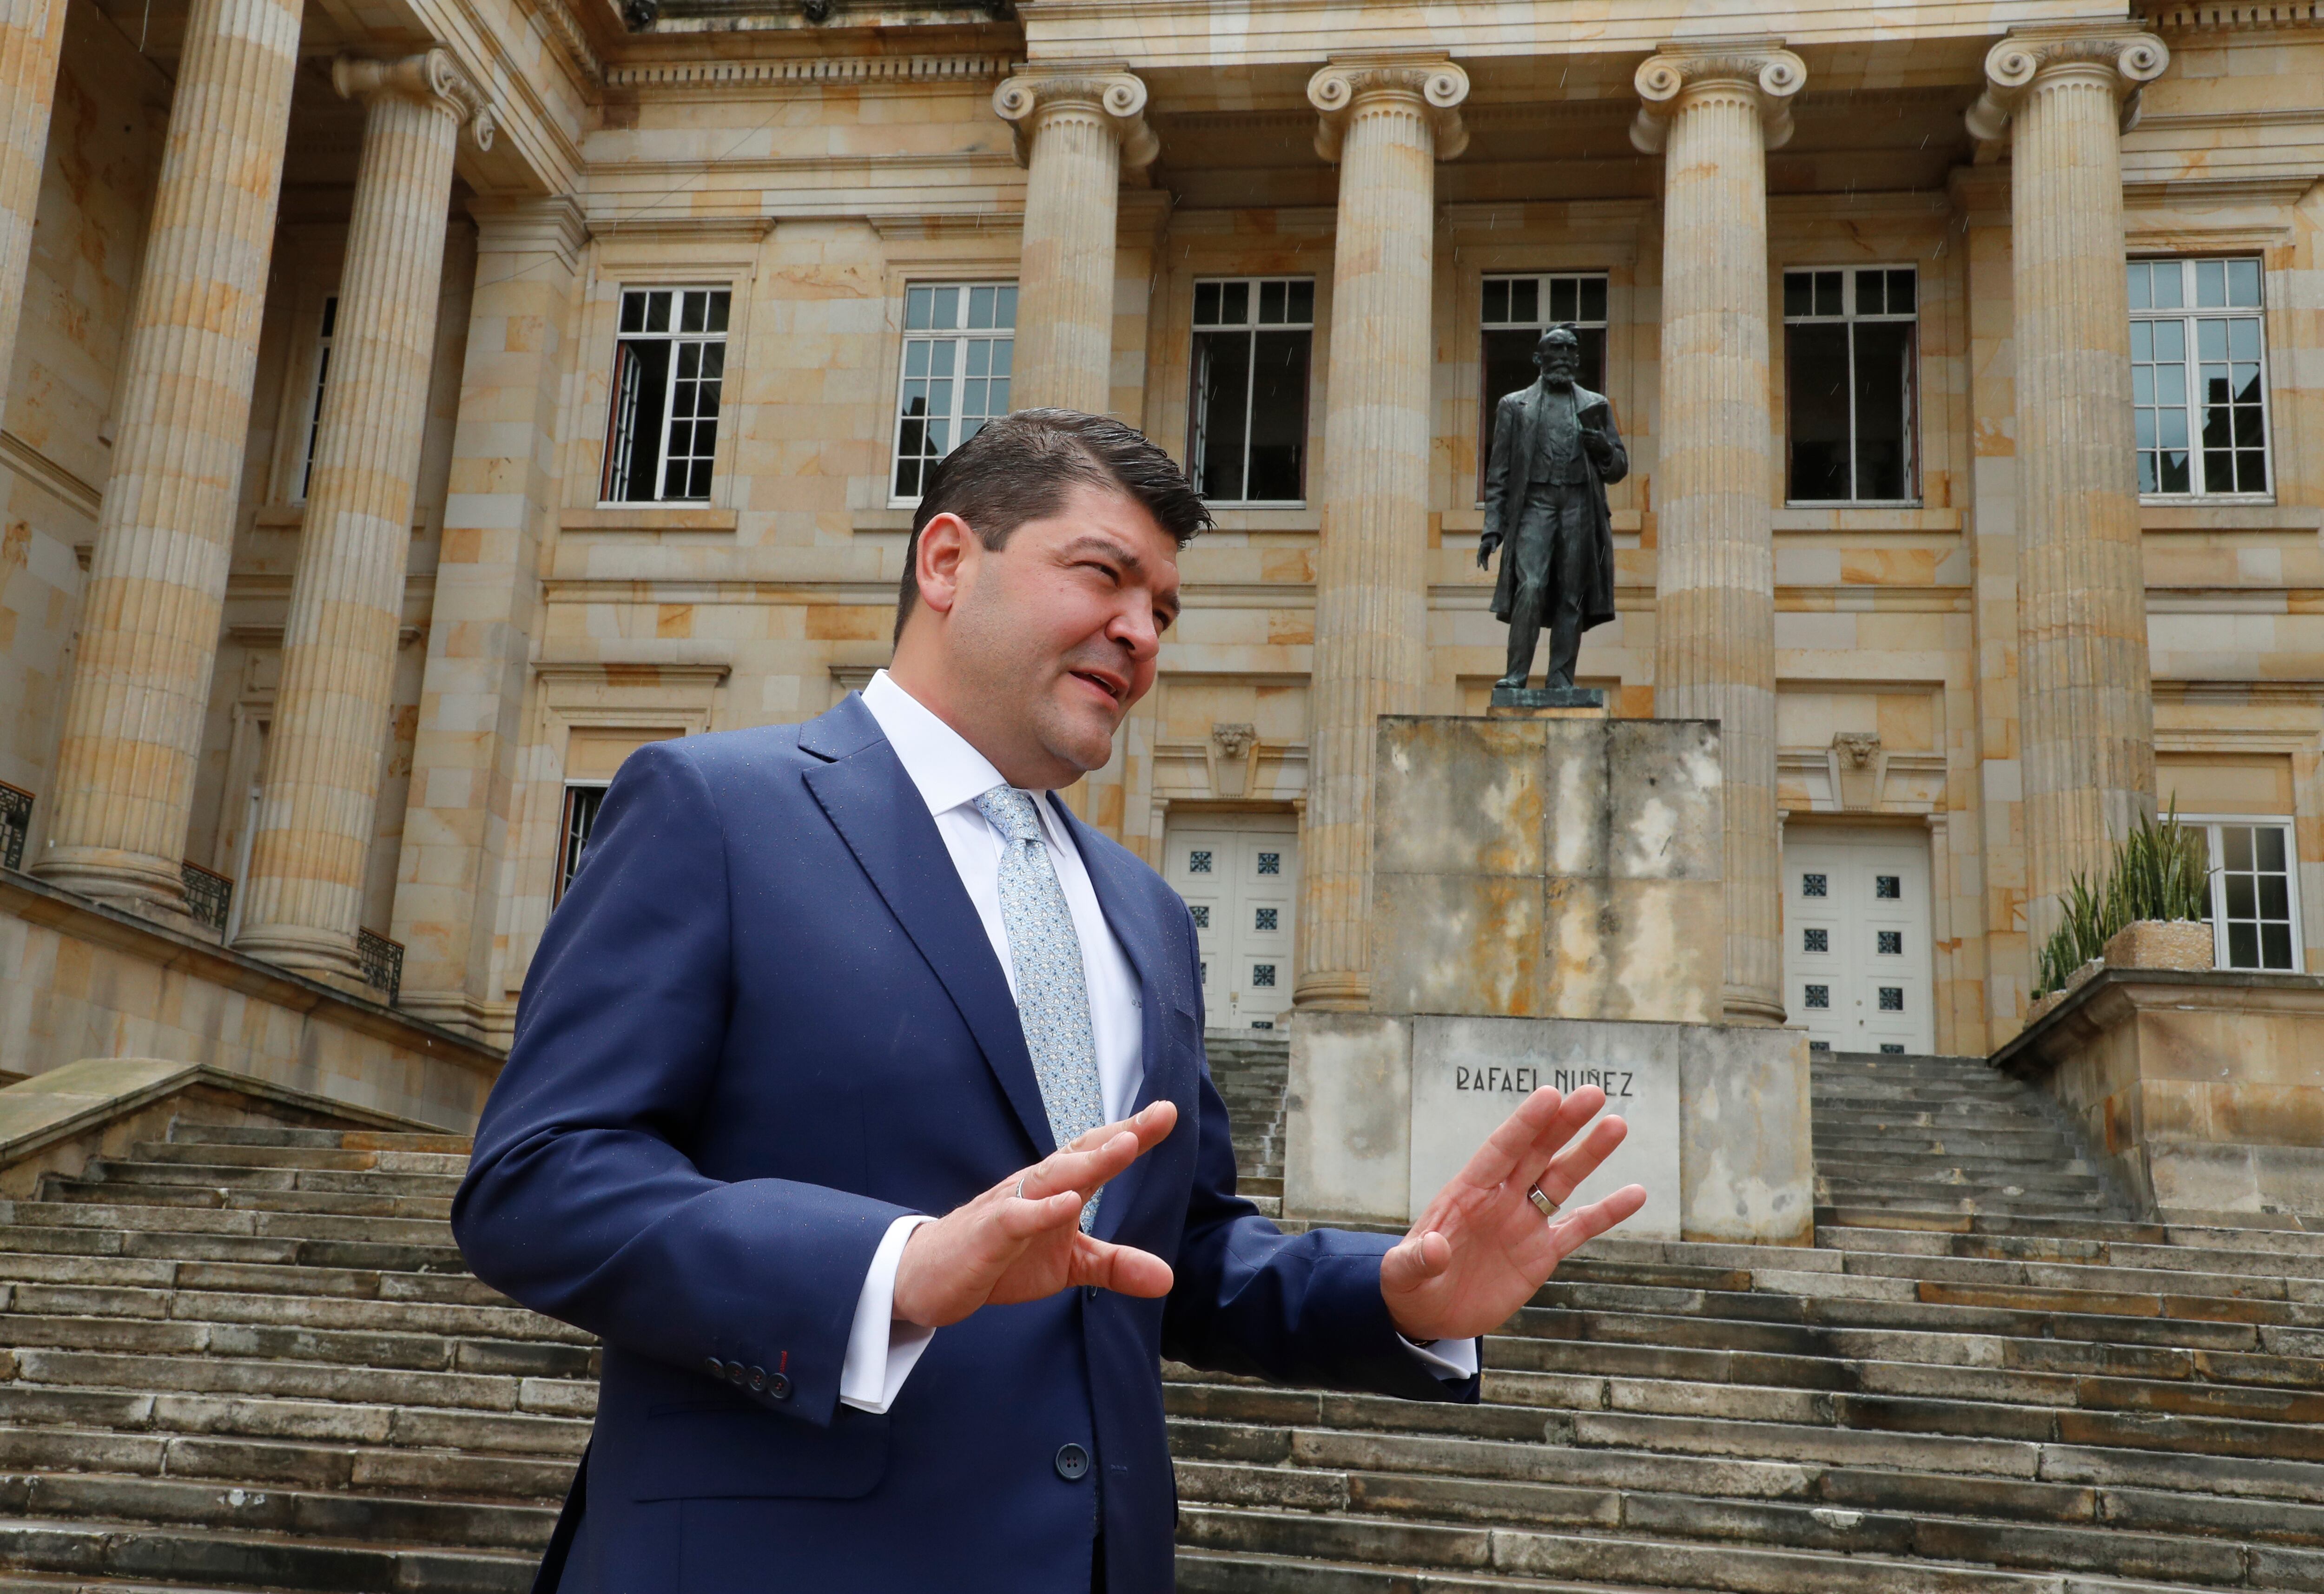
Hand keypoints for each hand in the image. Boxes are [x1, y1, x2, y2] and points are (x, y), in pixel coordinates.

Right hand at [890, 1102, 1178, 1328]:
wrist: (931, 1276)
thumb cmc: (1002, 1259)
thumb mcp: (1069, 1266)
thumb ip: (1115, 1266)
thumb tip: (1167, 1279)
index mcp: (1058, 1188)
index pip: (1097, 1154)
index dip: (1133, 1133)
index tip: (1168, 1112)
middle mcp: (1036, 1187)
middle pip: (1080, 1154)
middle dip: (1119, 1134)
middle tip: (1159, 1114)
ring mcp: (1009, 1206)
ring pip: (1051, 1177)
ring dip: (1089, 1161)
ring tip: (1125, 1145)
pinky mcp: (987, 1233)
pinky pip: (1015, 1218)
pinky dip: (1041, 1210)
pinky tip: (1068, 1204)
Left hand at [1379, 1085, 1646, 1342]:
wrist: (1428, 1311)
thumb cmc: (1409, 1282)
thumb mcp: (1402, 1273)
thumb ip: (1415, 1260)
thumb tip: (1435, 1249)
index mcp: (1467, 1192)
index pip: (1500, 1150)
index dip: (1524, 1124)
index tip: (1550, 1095)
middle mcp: (1500, 1198)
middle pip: (1537, 1152)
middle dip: (1563, 1123)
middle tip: (1592, 1093)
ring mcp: (1524, 1222)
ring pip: (1561, 1180)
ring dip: (1588, 1154)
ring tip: (1616, 1124)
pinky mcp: (1541, 1253)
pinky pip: (1579, 1227)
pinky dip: (1607, 1212)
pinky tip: (1636, 1192)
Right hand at [1475, 532, 1500, 570]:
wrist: (1491, 536)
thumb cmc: (1492, 538)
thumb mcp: (1494, 542)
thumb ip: (1493, 547)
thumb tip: (1493, 553)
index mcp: (1482, 547)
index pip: (1479, 555)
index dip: (1479, 560)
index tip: (1478, 565)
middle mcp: (1481, 550)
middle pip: (1481, 558)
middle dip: (1482, 564)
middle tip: (1485, 569)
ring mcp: (1483, 552)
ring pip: (1483, 559)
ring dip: (1484, 564)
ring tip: (1486, 570)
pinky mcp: (1486, 553)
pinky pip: (1485, 559)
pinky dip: (1485, 563)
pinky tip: (1486, 567)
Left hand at [1581, 426, 1613, 461]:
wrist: (1606, 447)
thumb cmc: (1603, 438)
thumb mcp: (1601, 430)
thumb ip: (1598, 424)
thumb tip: (1596, 416)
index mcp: (1596, 433)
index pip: (1588, 431)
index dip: (1583, 430)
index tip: (1580, 431)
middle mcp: (1595, 438)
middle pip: (1585, 436)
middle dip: (1581, 436)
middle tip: (1579, 436)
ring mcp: (1594, 443)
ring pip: (1585, 441)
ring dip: (1582, 440)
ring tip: (1580, 440)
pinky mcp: (1593, 447)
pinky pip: (1586, 445)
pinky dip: (1584, 444)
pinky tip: (1583, 444)